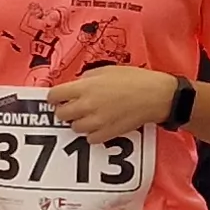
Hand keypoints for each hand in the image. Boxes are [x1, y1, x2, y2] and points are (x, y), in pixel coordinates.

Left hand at [48, 64, 178, 137]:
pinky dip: (91, 134)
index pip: (54, 95)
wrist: (155, 96)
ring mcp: (97, 121)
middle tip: (72, 107)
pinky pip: (89, 139)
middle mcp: (87, 105)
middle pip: (61, 114)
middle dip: (64, 110)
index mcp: (85, 87)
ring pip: (74, 128)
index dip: (54, 96)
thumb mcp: (106, 70)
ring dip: (78, 122)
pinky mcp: (107, 133)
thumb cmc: (134, 79)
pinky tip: (98, 126)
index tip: (58, 97)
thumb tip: (77, 84)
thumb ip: (87, 78)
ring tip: (88, 116)